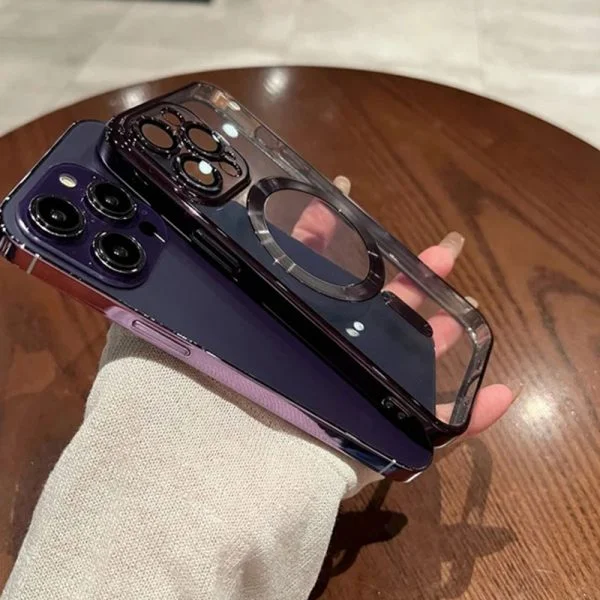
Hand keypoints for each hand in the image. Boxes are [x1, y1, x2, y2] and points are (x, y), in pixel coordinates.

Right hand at [291, 175, 514, 437]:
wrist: (274, 448)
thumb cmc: (339, 444)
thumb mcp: (413, 439)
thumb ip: (461, 422)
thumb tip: (507, 392)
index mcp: (381, 370)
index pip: (417, 341)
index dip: (441, 318)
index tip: (464, 293)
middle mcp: (351, 344)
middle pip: (388, 301)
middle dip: (417, 274)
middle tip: (446, 250)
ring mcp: (319, 322)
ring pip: (345, 274)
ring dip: (362, 242)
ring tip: (377, 209)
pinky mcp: (286, 304)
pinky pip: (298, 260)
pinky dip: (309, 229)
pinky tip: (324, 201)